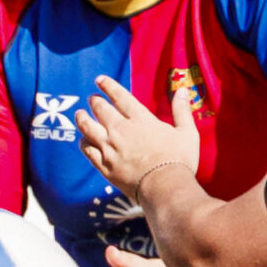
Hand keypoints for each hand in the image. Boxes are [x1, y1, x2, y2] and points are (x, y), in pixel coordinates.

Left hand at [79, 73, 201, 198]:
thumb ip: (182, 111)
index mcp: (141, 119)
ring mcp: (110, 148)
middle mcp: (121, 130)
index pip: (120, 96)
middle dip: (94, 101)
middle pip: (100, 109)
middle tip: (91, 98)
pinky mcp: (105, 166)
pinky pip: (87, 151)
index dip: (108, 86)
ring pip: (87, 128)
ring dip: (82, 118)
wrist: (165, 187)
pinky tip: (83, 141)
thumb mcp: (187, 133)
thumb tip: (182, 91)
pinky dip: (83, 143)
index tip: (99, 80)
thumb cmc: (179, 160)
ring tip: (79, 114)